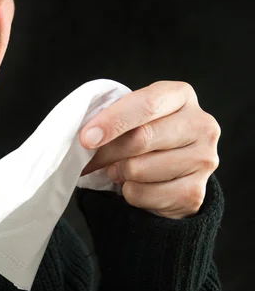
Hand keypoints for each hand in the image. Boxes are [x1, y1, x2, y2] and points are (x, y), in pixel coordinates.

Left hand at [80, 81, 220, 218]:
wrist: (170, 171)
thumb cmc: (144, 135)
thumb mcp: (132, 117)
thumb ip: (116, 119)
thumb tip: (89, 137)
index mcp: (182, 96)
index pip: (147, 104)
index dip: (113, 120)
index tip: (86, 137)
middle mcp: (201, 124)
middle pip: (142, 138)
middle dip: (108, 151)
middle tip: (91, 159)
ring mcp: (204, 159)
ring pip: (140, 169)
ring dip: (119, 172)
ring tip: (120, 168)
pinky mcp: (196, 192)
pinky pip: (145, 194)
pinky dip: (130, 192)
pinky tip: (136, 184)